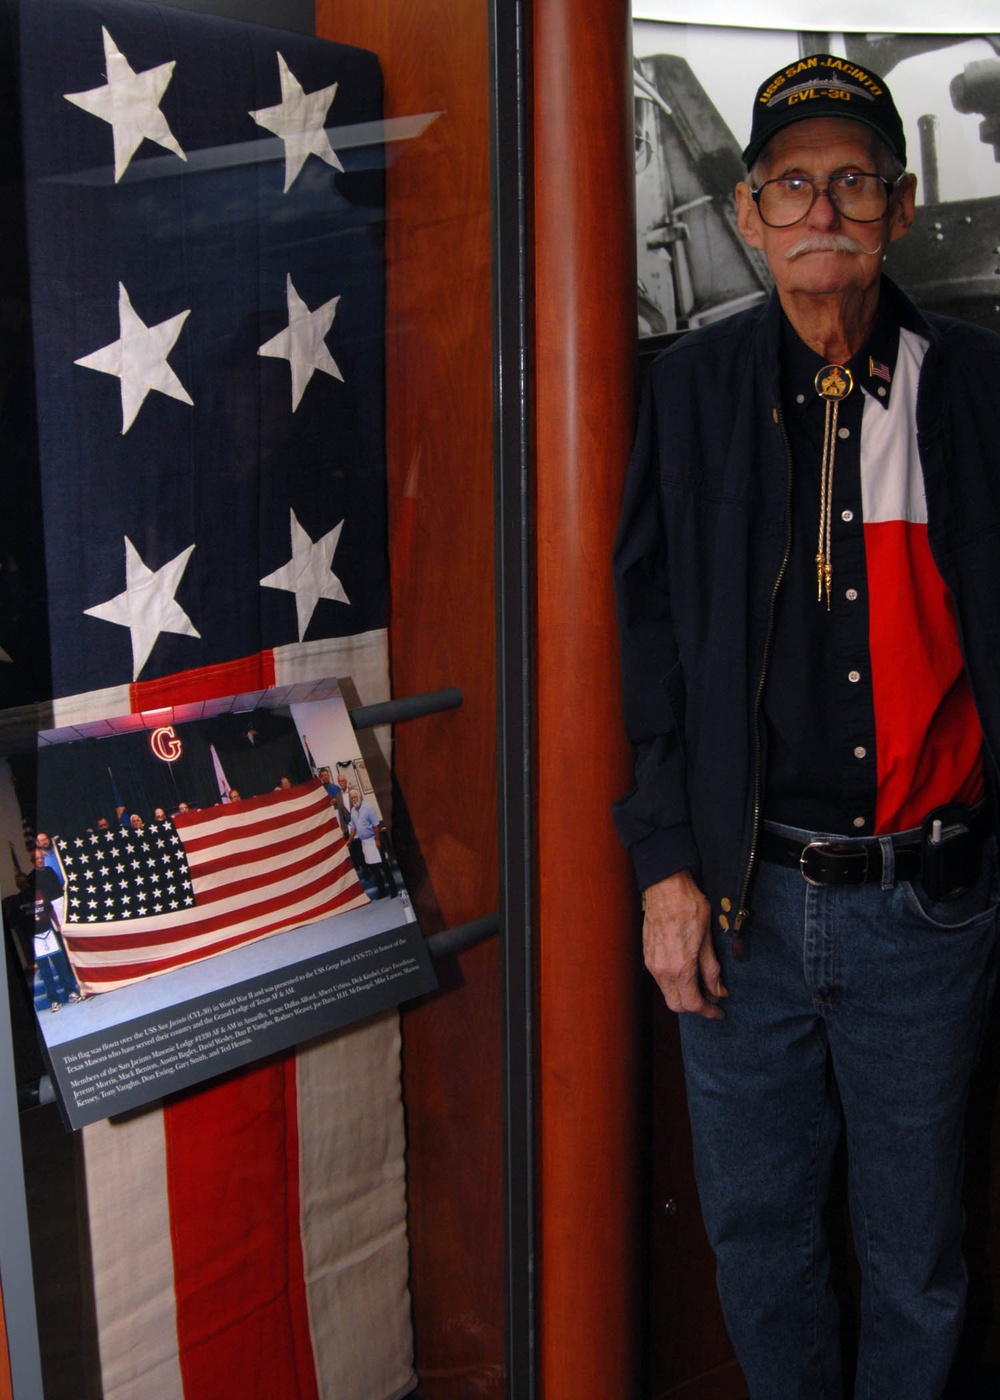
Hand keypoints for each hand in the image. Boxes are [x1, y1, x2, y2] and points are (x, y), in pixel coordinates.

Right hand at [642, 870, 726, 1018]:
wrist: (665, 886)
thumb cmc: (689, 907)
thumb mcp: (707, 939)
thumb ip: (711, 970)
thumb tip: (719, 992)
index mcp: (680, 968)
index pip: (693, 1004)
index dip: (709, 1011)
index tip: (719, 1011)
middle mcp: (662, 970)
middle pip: (677, 1005)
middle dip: (695, 1007)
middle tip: (712, 1001)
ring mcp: (652, 963)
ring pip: (667, 993)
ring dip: (684, 995)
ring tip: (702, 986)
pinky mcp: (647, 955)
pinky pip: (660, 980)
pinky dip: (674, 984)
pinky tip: (687, 973)